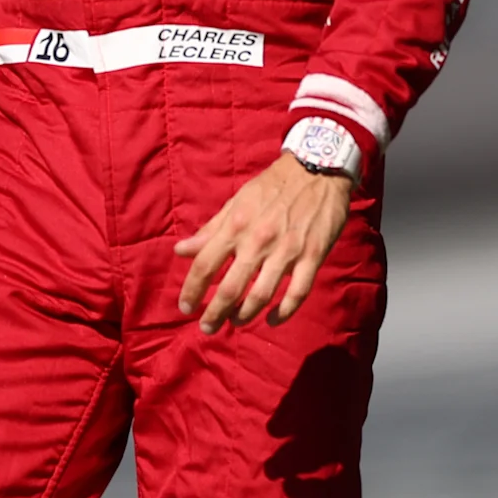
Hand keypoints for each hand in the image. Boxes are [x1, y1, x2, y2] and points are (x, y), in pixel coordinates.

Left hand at [175, 154, 352, 331]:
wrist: (316, 169)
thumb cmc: (271, 187)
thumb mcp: (236, 202)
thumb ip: (210, 230)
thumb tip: (180, 251)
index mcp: (235, 226)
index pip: (204, 265)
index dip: (192, 290)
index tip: (185, 307)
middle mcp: (258, 241)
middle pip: (230, 288)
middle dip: (215, 313)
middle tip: (207, 328)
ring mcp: (287, 251)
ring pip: (261, 295)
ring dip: (245, 315)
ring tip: (235, 322)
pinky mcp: (312, 256)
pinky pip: (297, 293)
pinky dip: (284, 312)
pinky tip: (272, 320)